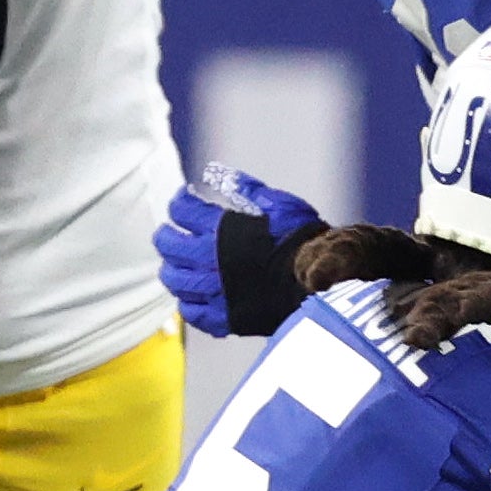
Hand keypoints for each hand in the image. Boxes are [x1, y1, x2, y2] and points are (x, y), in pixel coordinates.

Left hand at [154, 164, 322, 337]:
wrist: (324, 284)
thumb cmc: (304, 240)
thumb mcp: (279, 204)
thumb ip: (246, 189)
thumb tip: (217, 173)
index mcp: (221, 228)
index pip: (182, 210)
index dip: (180, 202)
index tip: (185, 201)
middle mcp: (209, 260)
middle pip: (169, 244)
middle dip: (166, 235)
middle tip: (170, 232)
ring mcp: (214, 291)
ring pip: (174, 280)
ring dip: (171, 269)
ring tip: (175, 265)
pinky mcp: (223, 317)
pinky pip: (192, 312)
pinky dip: (187, 302)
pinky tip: (192, 296)